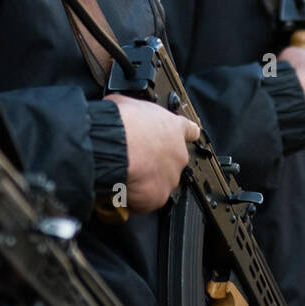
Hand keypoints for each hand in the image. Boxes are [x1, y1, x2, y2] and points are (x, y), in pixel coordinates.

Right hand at [104, 94, 198, 213]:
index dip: (185, 135)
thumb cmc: (121, 123)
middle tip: (135, 160)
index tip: (184, 138)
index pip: (190, 131)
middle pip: (172, 162)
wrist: (115, 146)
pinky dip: (134, 200)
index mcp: (173, 128)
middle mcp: (178, 154)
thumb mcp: (126, 103)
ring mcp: (170, 177)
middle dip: (155, 163)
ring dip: (145, 182)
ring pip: (159, 183)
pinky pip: (146, 202)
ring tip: (125, 176)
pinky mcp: (157, 197)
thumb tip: (121, 111)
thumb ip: (132, 110)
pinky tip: (120, 191)